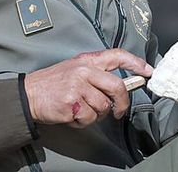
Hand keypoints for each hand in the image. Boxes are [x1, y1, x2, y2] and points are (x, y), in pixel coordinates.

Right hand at [24, 49, 153, 128]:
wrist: (30, 93)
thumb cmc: (54, 83)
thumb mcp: (75, 68)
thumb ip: (97, 73)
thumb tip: (122, 86)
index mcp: (87, 60)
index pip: (117, 55)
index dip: (136, 63)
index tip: (148, 71)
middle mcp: (84, 71)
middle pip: (117, 87)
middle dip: (122, 102)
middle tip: (119, 111)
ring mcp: (78, 87)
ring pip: (104, 107)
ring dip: (96, 114)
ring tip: (81, 109)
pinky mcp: (71, 103)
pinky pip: (89, 118)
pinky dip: (83, 121)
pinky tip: (73, 114)